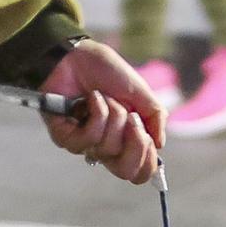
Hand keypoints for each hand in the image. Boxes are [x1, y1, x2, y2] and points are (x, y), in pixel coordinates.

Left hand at [41, 40, 164, 184]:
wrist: (77, 55)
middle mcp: (105, 146)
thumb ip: (154, 117)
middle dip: (135, 142)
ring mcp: (85, 144)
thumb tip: (160, 145)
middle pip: (125, 171)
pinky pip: (89, 138)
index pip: (137, 171)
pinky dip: (97, 113)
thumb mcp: (139, 92)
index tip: (150, 140)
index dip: (147, 163)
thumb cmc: (105, 71)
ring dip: (114, 116)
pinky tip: (92, 98)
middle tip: (132, 118)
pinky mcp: (65, 137)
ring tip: (105, 97)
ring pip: (109, 148)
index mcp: (125, 139)